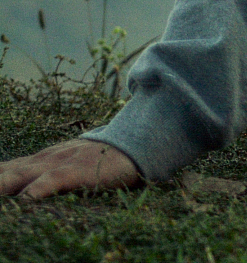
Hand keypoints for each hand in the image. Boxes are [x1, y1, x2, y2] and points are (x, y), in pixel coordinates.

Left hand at [0, 138, 141, 200]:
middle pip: (0, 173)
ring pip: (14, 176)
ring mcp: (54, 164)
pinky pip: (49, 182)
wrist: (133, 146)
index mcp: (34, 162)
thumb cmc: (97, 161)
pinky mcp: (74, 171)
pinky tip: (25, 201)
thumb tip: (22, 196)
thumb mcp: (62, 165)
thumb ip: (40, 178)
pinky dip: (34, 191)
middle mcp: (37, 162)